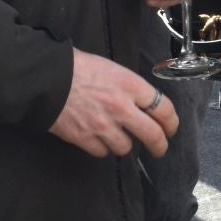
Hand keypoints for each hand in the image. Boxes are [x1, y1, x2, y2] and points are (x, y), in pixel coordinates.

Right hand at [48, 47, 179, 157]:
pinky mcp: (85, 139)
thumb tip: (143, 103)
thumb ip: (131, 89)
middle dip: (159, 145)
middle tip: (160, 148)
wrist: (48, 80)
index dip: (171, 122)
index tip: (171, 128)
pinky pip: (102, 152)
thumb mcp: (114, 70)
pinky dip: (102, 148)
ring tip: (119, 136)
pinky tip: (99, 138)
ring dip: (125, 144)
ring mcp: (103, 126)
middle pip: (152, 134)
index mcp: (131, 86)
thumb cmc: (80, 68)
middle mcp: (122, 108)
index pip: (163, 108)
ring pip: (126, 148)